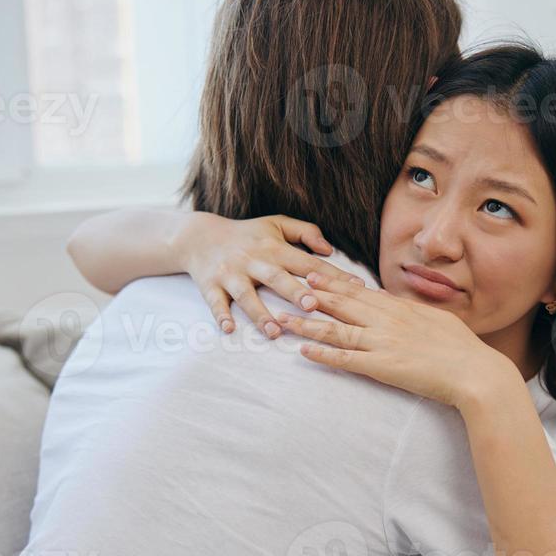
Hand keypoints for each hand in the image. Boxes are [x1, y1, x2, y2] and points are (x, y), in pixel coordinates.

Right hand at [181, 214, 366, 337]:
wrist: (199, 236)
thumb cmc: (247, 234)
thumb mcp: (276, 224)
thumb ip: (306, 232)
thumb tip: (330, 249)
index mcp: (274, 248)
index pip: (308, 263)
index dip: (332, 275)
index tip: (355, 289)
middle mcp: (254, 261)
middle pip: (277, 278)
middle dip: (294, 292)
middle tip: (313, 307)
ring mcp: (231, 274)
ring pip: (246, 295)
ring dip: (259, 314)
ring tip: (274, 331)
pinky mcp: (211, 285)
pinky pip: (215, 303)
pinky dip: (221, 315)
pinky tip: (229, 329)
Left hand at [277, 273, 518, 408]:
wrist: (475, 372)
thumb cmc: (463, 349)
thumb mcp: (438, 320)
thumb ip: (414, 312)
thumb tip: (400, 305)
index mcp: (402, 309)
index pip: (361, 293)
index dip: (335, 283)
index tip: (316, 273)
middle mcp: (388, 322)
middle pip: (344, 305)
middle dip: (315, 294)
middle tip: (291, 284)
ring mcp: (383, 343)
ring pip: (337, 330)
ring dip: (308, 325)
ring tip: (284, 319)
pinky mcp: (382, 367)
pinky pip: (345, 360)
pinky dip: (323, 355)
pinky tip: (304, 352)